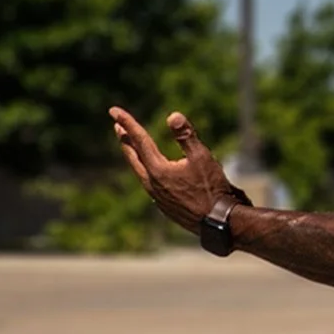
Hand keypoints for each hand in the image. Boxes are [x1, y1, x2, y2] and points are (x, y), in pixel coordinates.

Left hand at [110, 106, 234, 231]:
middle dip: (125, 141)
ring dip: (135, 157)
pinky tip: (152, 173)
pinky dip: (146, 172)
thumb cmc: (213, 188)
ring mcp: (158, 198)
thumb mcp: (202, 157)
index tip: (113, 111)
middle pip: (133, 158)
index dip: (127, 123)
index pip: (139, 140)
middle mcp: (152, 185)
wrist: (219, 223)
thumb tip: (172, 116)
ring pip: (140, 172)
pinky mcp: (165, 207)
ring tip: (133, 148)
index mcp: (158, 170)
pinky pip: (150, 185)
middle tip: (117, 127)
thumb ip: (186, 136)